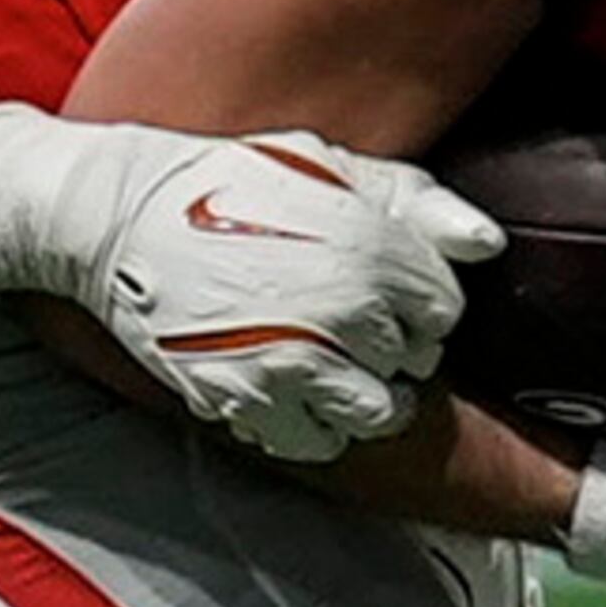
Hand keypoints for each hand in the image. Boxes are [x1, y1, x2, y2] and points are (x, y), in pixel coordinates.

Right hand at [0, 108, 505, 460]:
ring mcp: (299, 364)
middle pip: (417, 358)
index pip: (445, 305)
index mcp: (373, 247)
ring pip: (382, 411)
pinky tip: (292, 384)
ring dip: (365, 390)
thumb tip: (486, 242)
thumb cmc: (225, 181)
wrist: (119, 218)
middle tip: (344, 313)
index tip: (383, 284)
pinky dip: (315, 422)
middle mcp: (346, 311)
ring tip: (328, 357)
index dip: (418, 296)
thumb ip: (414, 200)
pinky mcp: (251, 402)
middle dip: (392, 340)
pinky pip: (320, 441)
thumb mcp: (326, 165)